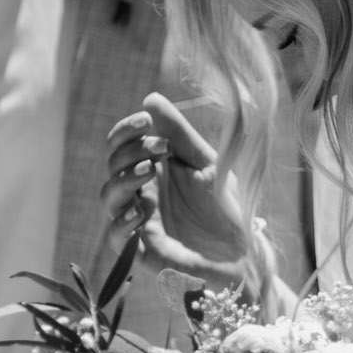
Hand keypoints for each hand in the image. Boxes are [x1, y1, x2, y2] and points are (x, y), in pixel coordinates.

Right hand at [103, 92, 248, 286]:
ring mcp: (138, 222)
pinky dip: (122, 221)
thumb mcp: (206, 164)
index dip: (125, 131)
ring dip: (124, 179)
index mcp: (153, 170)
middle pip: (112, 166)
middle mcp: (140, 194)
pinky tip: (141, 210)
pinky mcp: (141, 253)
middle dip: (130, 151)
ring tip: (150, 171)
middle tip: (160, 149)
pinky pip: (115, 236)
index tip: (145, 121)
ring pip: (107, 197)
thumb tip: (150, 98)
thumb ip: (180, 134)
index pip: (120, 146)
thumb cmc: (226, 208)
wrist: (244, 254)